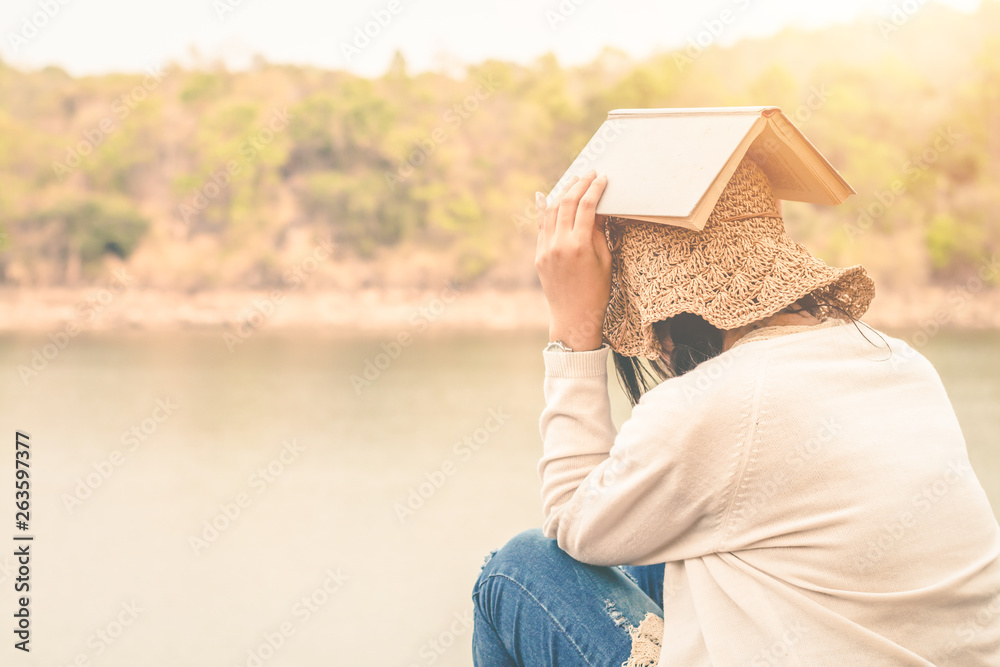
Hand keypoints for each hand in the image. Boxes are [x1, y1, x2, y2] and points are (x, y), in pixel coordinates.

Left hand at [535, 170, 611, 351]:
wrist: (574, 316)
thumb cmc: (597, 290)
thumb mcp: (605, 259)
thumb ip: (598, 232)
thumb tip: (596, 208)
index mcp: (579, 245)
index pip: (586, 206)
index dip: (595, 189)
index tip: (602, 178)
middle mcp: (559, 244)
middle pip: (567, 203)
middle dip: (579, 184)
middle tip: (589, 173)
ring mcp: (546, 249)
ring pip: (550, 211)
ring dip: (561, 192)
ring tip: (573, 180)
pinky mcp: (539, 255)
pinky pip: (541, 226)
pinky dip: (543, 209)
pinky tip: (544, 195)